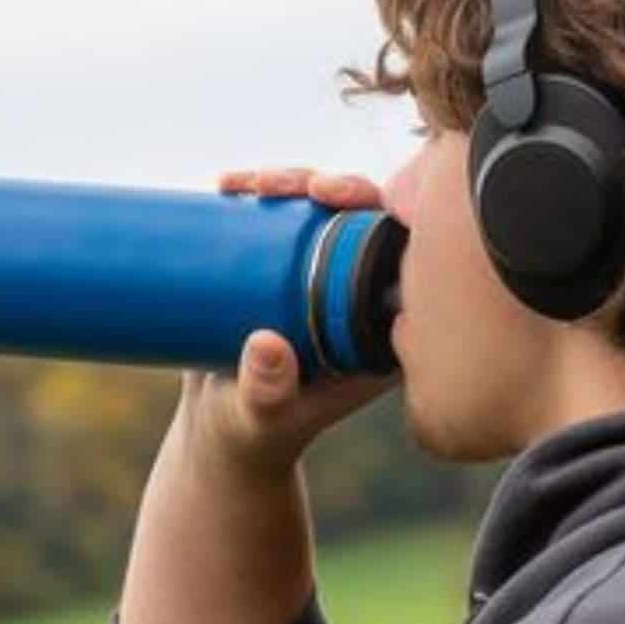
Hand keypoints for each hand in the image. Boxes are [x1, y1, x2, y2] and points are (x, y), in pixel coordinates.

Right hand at [167, 167, 400, 484]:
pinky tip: (228, 184)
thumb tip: (268, 346)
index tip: (327, 193)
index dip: (380, 207)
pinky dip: (260, 196)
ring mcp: (322, 287)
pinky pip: (283, 225)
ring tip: (237, 185)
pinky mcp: (282, 280)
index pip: (403, 251)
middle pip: (360, 220)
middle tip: (270, 184)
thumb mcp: (260, 416)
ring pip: (318, 214)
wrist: (221, 441)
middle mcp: (361, 300)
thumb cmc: (252, 437)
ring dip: (287, 182)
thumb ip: (268, 392)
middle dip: (322, 183)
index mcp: (385, 326)